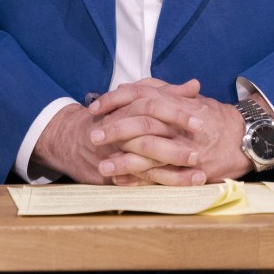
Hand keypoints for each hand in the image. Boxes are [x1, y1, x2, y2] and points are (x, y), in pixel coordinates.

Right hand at [30, 78, 205, 184]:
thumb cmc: (112, 117)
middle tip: (201, 151)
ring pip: (145, 160)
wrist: (71, 139)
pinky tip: (183, 188)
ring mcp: (115, 151)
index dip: (178, 112)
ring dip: (174, 169)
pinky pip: (140, 180)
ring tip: (199, 174)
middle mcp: (121, 127)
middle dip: (176, 143)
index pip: (154, 106)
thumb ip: (167, 93)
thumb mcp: (138, 101)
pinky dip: (161, 184)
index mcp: (129, 107)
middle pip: (149, 132)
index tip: (202, 118)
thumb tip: (195, 85)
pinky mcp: (112, 173)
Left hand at [88, 78, 252, 185]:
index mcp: (176, 101)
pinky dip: (139, 179)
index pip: (140, 95)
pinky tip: (121, 181)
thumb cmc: (212, 116)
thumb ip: (159, 92)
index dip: (116, 101)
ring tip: (102, 166)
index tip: (95, 107)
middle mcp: (179, 122)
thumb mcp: (187, 98)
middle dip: (115, 130)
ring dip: (123, 160)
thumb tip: (128, 87)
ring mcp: (184, 147)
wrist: (244, 138)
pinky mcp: (188, 169)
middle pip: (142, 123)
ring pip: (149, 153)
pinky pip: (160, 176)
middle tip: (93, 136)